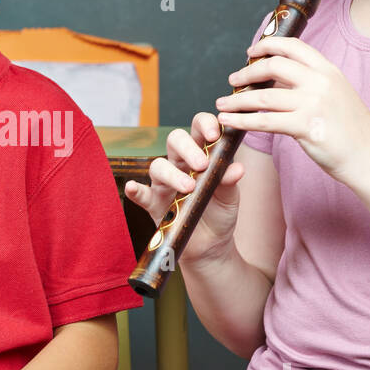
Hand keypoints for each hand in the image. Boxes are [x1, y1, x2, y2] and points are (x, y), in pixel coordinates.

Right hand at [123, 112, 245, 263]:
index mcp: (201, 154)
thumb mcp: (229, 196)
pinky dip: (135, 190)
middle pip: (175, 139)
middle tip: (201, 164)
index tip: (214, 135)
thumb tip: (236, 168)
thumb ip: (230, 180)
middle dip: (187, 148)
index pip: (198, 128)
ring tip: (189, 188)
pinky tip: (132, 188)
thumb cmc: (220, 213)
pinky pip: (140, 194)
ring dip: (172, 174)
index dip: (204, 125)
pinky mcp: (153, 203)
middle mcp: (179, 163)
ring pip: (158, 165)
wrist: (211, 245)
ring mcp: (164, 183)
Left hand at [216, 35, 369, 187]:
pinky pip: (264, 121)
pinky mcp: (305, 127)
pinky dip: (241, 121)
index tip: (251, 52)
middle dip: (247, 72)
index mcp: (329, 70)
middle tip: (232, 81)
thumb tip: (278, 77)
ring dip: (237, 100)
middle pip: (273, 66)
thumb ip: (310, 83)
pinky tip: (228, 122)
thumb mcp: (336, 95)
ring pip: (263, 96)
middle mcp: (321, 82)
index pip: (292, 46)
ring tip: (222, 105)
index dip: (267, 45)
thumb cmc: (351, 131)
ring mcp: (314, 104)